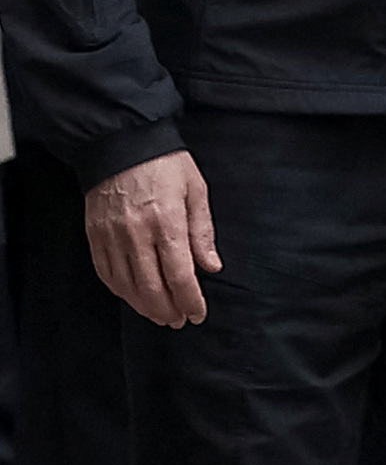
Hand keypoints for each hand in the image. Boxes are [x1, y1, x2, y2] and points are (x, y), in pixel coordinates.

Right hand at [87, 152, 219, 326]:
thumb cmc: (165, 164)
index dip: (190, 300)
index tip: (198, 314)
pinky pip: (106, 273)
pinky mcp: (94, 235)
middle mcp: (136, 234)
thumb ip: (203, 232)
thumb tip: (211, 267)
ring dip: (143, 306)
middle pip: (150, 288)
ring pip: (126, 285)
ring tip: (160, 314)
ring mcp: (111, 237)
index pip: (180, 275)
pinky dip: (121, 290)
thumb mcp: (196, 190)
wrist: (121, 143)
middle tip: (179, 321)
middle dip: (167, 310)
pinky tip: (133, 296)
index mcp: (167, 222)